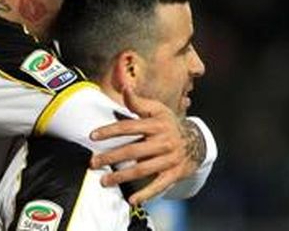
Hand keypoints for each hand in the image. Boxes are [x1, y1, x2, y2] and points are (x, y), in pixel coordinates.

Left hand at [89, 87, 205, 204]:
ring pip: (141, 169)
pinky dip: (146, 194)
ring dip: (121, 177)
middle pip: (132, 150)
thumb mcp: (157, 110)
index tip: (93, 136)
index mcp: (157, 124)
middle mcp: (163, 141)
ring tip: (104, 181)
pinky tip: (132, 200)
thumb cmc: (169, 124)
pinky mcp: (174, 173)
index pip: (129, 127)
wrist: (196, 142)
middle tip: (93, 163)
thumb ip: (138, 102)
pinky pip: (158, 185)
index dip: (110, 131)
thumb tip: (125, 88)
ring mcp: (169, 159)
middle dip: (110, 157)